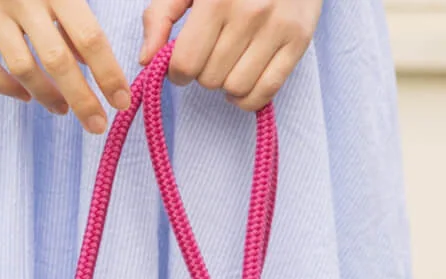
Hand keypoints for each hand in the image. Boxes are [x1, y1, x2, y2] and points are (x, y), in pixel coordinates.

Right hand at [0, 0, 131, 133]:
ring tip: (62, 109)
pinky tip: (25, 96)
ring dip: (46, 96)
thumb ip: (76, 12)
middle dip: (82, 99)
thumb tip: (87, 60)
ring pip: (21, 69)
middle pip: (57, 61)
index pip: (89, 37)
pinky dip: (5, 87)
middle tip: (96, 125)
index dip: (107, 73)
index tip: (121, 100)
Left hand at [140, 0, 322, 110]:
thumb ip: (160, 16)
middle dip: (204, 73)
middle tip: (213, 54)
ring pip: (235, 89)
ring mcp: (278, 26)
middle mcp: (250, 12)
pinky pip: (265, 93)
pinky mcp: (299, 39)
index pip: (185, 64)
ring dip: (226, 85)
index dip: (178, 71)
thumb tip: (146, 60)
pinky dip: (248, 99)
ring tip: (230, 64)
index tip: (183, 63)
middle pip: (209, 79)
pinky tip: (244, 82)